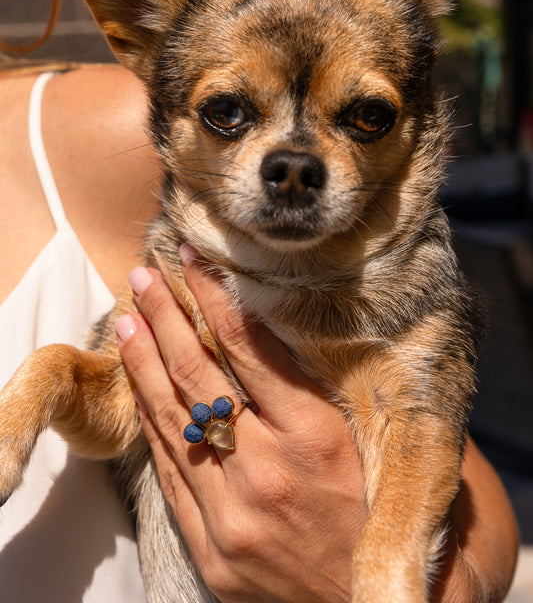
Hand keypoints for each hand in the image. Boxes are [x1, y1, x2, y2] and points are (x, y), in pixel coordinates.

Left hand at [116, 247, 364, 602]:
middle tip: (142, 274)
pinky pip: (170, 471)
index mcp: (315, 436)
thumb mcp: (359, 438)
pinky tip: (138, 385)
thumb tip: (258, 320)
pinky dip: (151, 421)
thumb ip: (310, 385)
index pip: (247, 346)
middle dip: (165, 317)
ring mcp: (232, 514)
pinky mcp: (209, 548)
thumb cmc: (372, 512)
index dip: (213, 295)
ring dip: (144, 362)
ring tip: (127, 318)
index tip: (191, 259)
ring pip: (173, 419)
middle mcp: (269, 470)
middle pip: (200, 375)